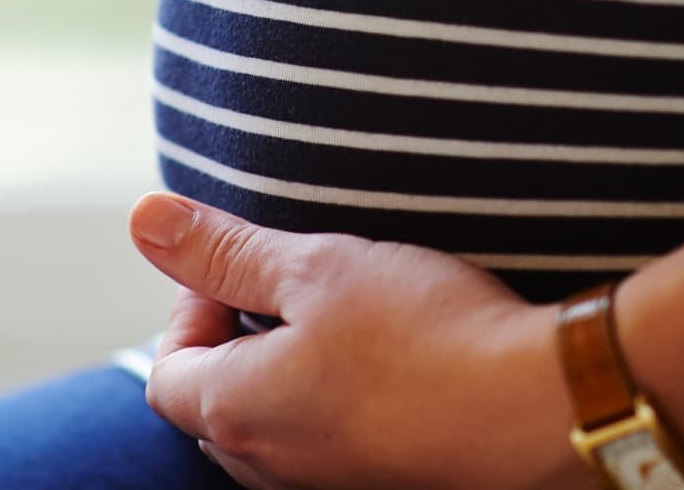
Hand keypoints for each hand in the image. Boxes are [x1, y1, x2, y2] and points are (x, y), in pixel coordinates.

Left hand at [128, 192, 592, 489]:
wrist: (540, 406)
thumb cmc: (428, 332)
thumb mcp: (319, 265)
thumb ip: (226, 249)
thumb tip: (143, 220)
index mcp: (235, 411)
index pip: (167, 369)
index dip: (194, 306)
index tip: (249, 266)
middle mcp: (269, 467)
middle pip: (216, 407)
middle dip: (239, 343)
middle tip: (298, 290)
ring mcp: (327, 486)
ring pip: (276, 431)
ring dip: (292, 376)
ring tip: (352, 324)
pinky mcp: (381, 486)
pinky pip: (330, 448)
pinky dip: (340, 406)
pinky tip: (396, 366)